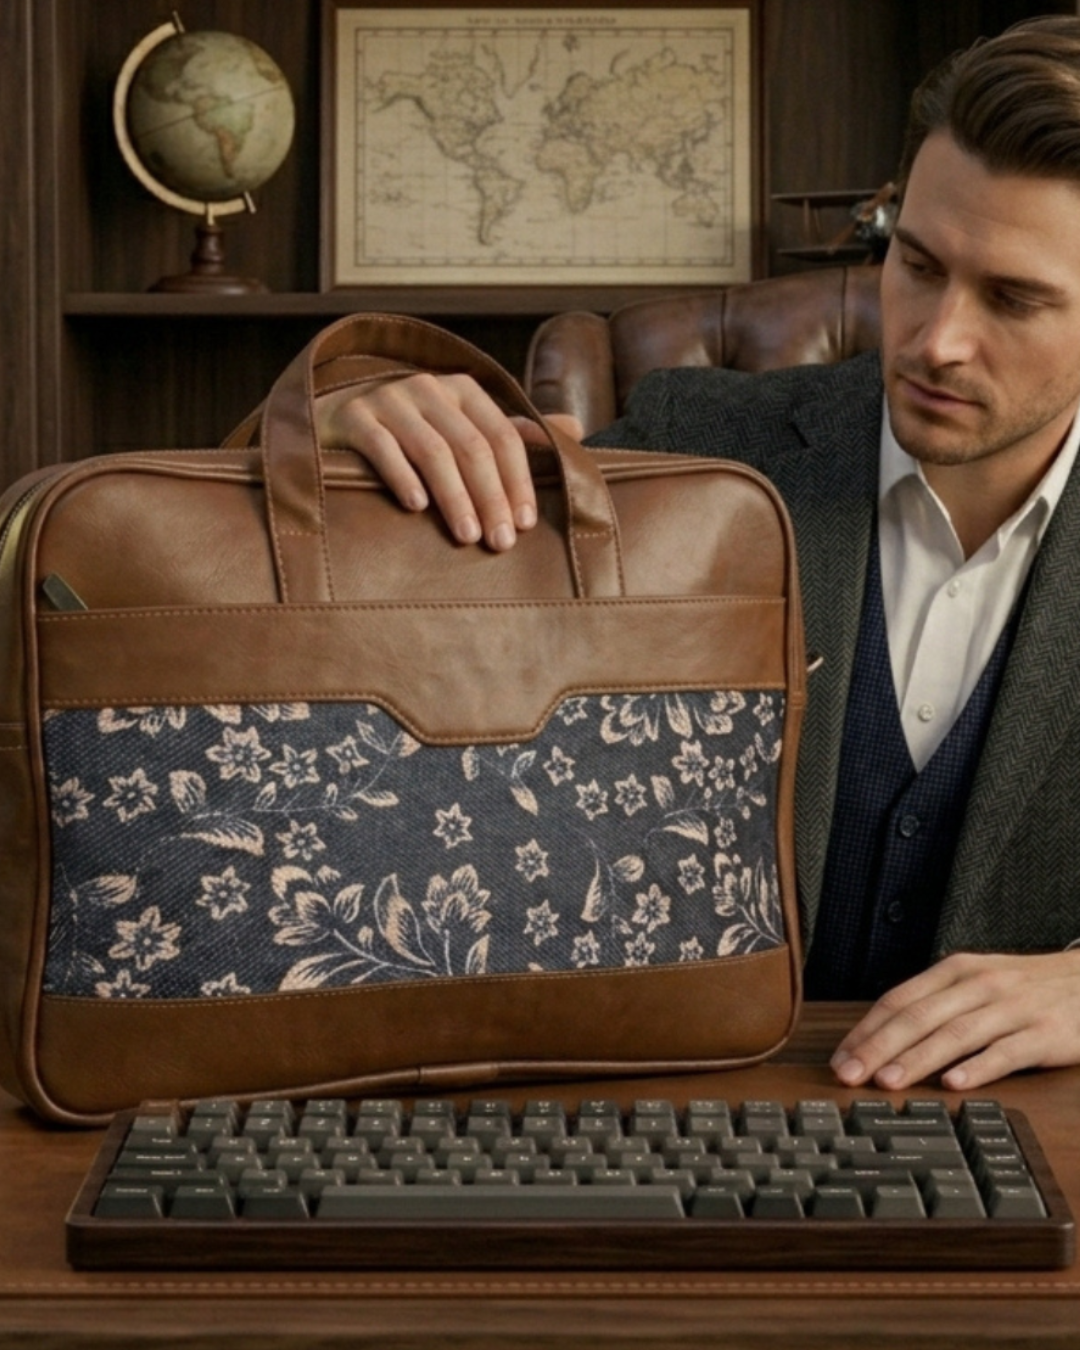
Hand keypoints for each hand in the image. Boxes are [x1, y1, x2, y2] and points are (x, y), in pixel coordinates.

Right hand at [316, 372, 582, 550]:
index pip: (502, 436)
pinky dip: (402, 477)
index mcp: (463, 390)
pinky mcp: (353, 417)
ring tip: (466, 535)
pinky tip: (416, 507)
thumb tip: (577, 428)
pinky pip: (383, 448)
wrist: (336, 419)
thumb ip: (515, 431)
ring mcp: (389, 400)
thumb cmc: (411, 431)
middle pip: (471, 446)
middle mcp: (429, 388)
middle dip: (491, 497)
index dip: (517, 480)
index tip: (525, 524)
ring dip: (454, 497)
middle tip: (499, 543)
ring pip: (432, 451)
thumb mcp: (464, 426)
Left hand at [829, 949, 1079, 1089]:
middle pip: (918, 1017)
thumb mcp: (976, 983)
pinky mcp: (1044, 1033)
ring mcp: (1011, 1008)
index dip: (865, 1030)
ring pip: (954, 1034)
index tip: (840, 1058)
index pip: (898, 1000)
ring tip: (888, 1081)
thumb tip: (882, 1039)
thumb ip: (936, 1005)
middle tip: (849, 1075)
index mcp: (955, 971)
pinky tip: (954, 1083)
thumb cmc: (1024, 988)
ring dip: (917, 1060)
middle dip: (878, 1048)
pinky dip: (977, 1067)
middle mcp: (978, 984)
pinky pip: (1005, 1052)